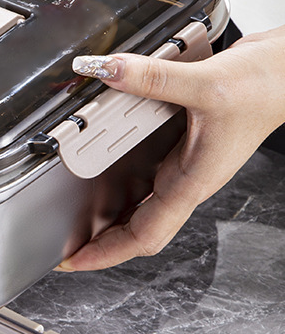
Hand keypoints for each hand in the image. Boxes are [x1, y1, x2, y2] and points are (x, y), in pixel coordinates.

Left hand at [58, 25, 284, 270]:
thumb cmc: (264, 89)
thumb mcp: (205, 84)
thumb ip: (152, 78)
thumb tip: (108, 72)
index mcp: (193, 180)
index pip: (144, 235)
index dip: (106, 253)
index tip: (74, 261)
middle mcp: (189, 177)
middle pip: (141, 227)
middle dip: (103, 241)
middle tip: (68, 242)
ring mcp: (190, 162)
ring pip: (145, 200)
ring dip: (112, 209)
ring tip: (77, 209)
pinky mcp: (189, 141)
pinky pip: (150, 167)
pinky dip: (124, 170)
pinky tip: (105, 154)